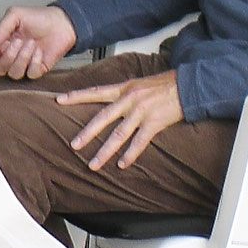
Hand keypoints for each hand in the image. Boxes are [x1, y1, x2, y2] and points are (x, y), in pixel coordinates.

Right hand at [0, 5, 78, 79]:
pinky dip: (35, 62)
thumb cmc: (39, 17)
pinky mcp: (38, 70)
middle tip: (18, 41)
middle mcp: (12, 57)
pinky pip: (31, 74)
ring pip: (14, 74)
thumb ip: (1, 28)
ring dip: (22, 58)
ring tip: (31, 43)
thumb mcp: (16, 15)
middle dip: (8, 56)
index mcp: (2, 45)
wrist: (61, 22)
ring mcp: (25, 65)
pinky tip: (39, 51)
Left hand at [57, 70, 183, 170]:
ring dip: (105, 151)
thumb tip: (109, 102)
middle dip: (87, 133)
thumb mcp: (138, 83)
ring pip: (118, 134)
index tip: (60, 100)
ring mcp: (141, 111)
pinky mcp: (154, 122)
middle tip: (73, 145)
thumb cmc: (164, 85)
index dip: (76, 96)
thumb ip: (123, 93)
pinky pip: (139, 142)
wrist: (188, 85)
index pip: (95, 92)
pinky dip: (130, 155)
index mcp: (123, 88)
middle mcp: (129, 99)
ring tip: (94, 164)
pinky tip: (122, 164)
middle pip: (103, 118)